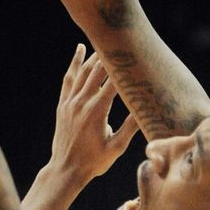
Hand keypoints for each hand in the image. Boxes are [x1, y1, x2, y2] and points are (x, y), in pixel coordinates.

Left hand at [50, 45, 138, 183]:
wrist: (65, 170)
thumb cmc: (94, 162)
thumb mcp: (116, 148)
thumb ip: (130, 128)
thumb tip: (146, 110)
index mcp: (96, 112)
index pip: (113, 82)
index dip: (125, 67)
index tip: (137, 54)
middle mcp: (81, 103)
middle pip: (97, 71)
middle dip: (111, 55)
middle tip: (124, 39)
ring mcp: (70, 102)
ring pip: (83, 72)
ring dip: (95, 55)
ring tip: (107, 40)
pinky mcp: (63, 105)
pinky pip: (69, 79)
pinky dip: (74, 63)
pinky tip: (80, 49)